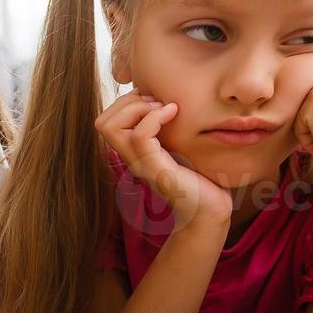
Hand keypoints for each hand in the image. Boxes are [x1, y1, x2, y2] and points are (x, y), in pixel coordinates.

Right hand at [95, 89, 233, 233]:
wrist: (210, 212)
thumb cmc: (201, 180)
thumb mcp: (181, 148)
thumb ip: (170, 130)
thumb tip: (171, 102)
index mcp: (134, 153)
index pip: (105, 122)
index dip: (124, 103)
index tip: (153, 101)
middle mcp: (132, 159)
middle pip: (102, 123)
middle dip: (127, 102)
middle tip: (157, 103)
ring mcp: (141, 165)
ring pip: (111, 128)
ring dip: (137, 108)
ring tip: (163, 108)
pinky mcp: (156, 169)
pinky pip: (140, 135)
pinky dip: (154, 117)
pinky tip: (174, 113)